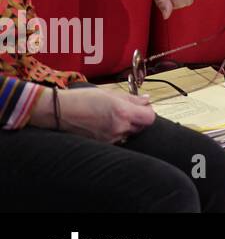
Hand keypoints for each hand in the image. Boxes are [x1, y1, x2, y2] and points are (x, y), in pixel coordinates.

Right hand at [29, 86, 155, 142]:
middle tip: (129, 111)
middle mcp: (119, 127)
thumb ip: (131, 98)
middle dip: (139, 119)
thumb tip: (147, 100)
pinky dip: (116, 133)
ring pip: (129, 134)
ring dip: (127, 127)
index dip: (148, 112)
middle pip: (141, 127)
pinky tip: (105, 125)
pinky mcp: (102, 145)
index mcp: (123, 112)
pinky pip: (117, 139)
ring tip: (113, 117)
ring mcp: (110, 138)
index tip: (142, 107)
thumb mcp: (110, 93)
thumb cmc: (83, 99)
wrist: (59, 112)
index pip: (150, 118)